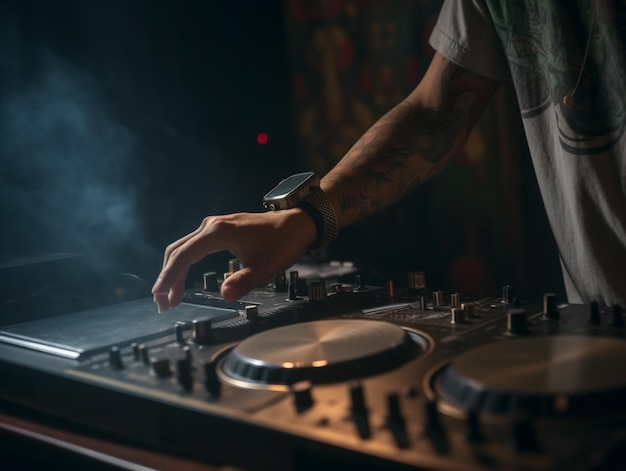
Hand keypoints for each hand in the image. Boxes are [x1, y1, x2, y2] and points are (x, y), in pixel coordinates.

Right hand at [152, 209, 316, 312]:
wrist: (296, 223)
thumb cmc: (282, 243)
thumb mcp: (265, 267)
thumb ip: (244, 281)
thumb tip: (224, 296)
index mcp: (218, 233)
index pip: (184, 255)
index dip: (169, 276)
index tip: (159, 294)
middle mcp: (211, 226)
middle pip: (178, 251)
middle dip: (167, 277)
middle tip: (162, 304)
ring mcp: (214, 226)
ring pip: (184, 248)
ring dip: (174, 272)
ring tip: (170, 298)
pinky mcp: (219, 230)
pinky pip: (194, 247)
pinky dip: (185, 264)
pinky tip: (184, 280)